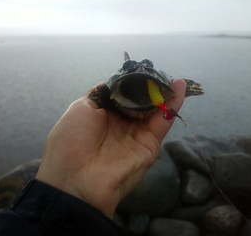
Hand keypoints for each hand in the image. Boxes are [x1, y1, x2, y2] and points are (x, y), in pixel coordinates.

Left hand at [36, 79, 185, 217]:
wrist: (76, 180)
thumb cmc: (71, 140)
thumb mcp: (80, 108)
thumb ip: (100, 94)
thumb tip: (113, 82)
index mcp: (103, 115)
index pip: (123, 94)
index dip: (132, 82)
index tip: (141, 69)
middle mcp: (121, 124)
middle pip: (141, 101)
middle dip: (150, 86)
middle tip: (159, 72)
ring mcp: (136, 134)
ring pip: (154, 110)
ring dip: (165, 93)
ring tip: (174, 77)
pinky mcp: (149, 145)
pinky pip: (163, 121)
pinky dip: (172, 105)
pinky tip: (179, 87)